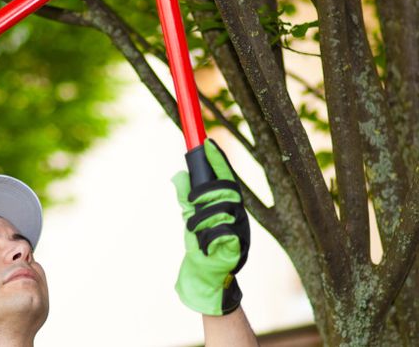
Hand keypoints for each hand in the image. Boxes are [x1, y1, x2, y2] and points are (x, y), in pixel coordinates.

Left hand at [172, 139, 249, 315]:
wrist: (208, 276)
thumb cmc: (202, 245)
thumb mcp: (191, 218)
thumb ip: (187, 198)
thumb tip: (177, 176)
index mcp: (228, 204)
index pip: (225, 176)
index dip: (217, 159)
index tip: (206, 142)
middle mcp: (238, 213)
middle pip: (225, 190)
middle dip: (204, 193)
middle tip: (191, 202)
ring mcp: (240, 228)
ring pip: (220, 210)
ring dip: (200, 220)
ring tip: (195, 231)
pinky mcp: (238, 245)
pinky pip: (221, 232)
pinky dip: (207, 238)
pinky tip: (203, 245)